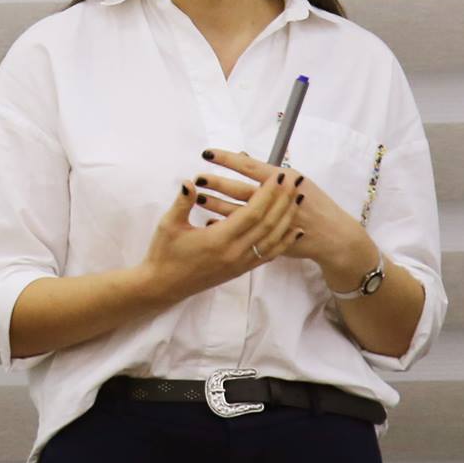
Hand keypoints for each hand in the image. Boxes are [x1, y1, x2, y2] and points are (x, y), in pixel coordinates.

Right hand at [140, 171, 299, 301]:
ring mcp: (240, 263)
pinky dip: (284, 241)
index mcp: (218, 240)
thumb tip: (189, 182)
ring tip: (299, 199)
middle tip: (294, 181)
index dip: (267, 194)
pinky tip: (295, 230)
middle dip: (283, 200)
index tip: (278, 176)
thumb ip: (182, 202)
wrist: (165, 286)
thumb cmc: (164, 253)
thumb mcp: (168, 225)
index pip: (251, 213)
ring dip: (288, 218)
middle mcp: (234, 253)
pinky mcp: (241, 269)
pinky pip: (268, 254)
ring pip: (272, 239)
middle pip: (268, 224)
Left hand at [195, 149, 375, 290]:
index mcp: (284, 179)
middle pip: (240, 189)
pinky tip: (209, 221)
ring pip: (238, 211)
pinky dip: (226, 225)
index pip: (249, 166)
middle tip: (198, 177)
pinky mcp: (269, 239)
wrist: (333, 236)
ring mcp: (272, 220)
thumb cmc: (314, 203)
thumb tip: (242, 154)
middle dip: (217, 183)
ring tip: (200, 197)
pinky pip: (241, 231)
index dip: (227, 159)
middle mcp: (277, 198)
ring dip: (217, 204)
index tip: (207, 153)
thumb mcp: (295, 180)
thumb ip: (267, 171)